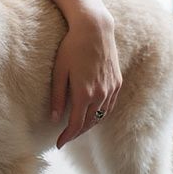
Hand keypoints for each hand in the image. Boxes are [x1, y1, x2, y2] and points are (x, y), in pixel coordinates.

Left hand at [51, 8, 121, 147]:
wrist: (95, 29)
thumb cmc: (72, 47)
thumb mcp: (59, 71)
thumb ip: (57, 96)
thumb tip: (55, 119)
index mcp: (84, 94)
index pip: (76, 124)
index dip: (67, 136)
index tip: (59, 144)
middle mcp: (101, 94)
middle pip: (89, 123)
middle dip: (77, 132)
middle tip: (66, 137)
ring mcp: (111, 88)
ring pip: (101, 115)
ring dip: (90, 124)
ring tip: (78, 128)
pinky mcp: (117, 82)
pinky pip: (110, 105)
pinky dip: (101, 113)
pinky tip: (94, 113)